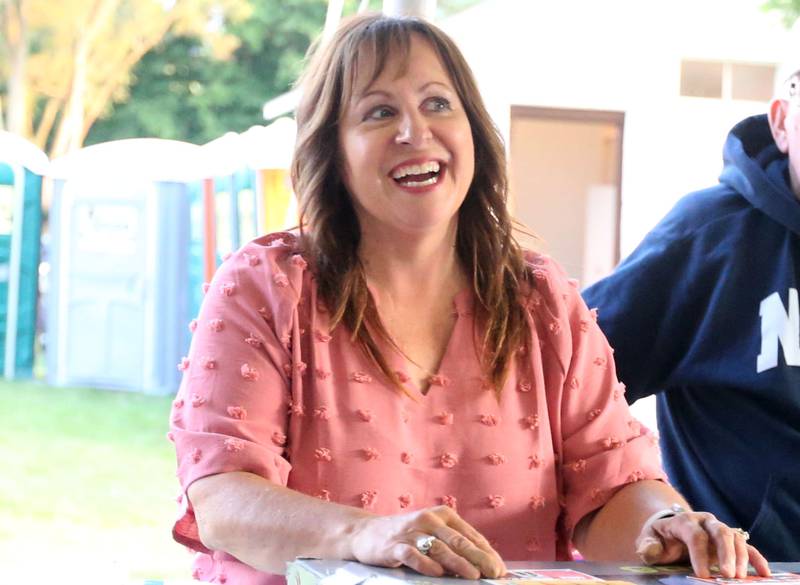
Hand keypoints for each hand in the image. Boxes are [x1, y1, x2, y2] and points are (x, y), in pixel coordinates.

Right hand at [348, 505, 505, 578]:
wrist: (366, 533)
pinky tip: (438, 573)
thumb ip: (453, 544)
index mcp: (442, 515)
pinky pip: (413, 556)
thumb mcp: (431, 533)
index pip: (470, 535)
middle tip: (494, 573)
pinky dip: (427, 565)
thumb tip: (482, 564)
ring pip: (439, 548)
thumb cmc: (406, 536)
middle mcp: (428, 519)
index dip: (487, 553)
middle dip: (479, 558)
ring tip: (473, 576)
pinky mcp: (395, 546)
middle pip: (458, 541)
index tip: (500, 569)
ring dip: (458, 563)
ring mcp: (411, 532)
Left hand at [635, 510, 770, 577]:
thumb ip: (648, 545)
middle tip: (728, 575)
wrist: (669, 530)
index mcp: (684, 521)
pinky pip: (747, 546)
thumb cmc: (659, 538)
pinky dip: (757, 558)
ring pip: (735, 538)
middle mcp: (705, 522)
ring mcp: (719, 529)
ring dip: (741, 558)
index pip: (694, 535)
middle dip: (726, 554)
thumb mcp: (648, 539)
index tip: (701, 575)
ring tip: (740, 578)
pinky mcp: (730, 541)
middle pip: (720, 532)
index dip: (698, 554)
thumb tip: (652, 549)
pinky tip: (764, 573)